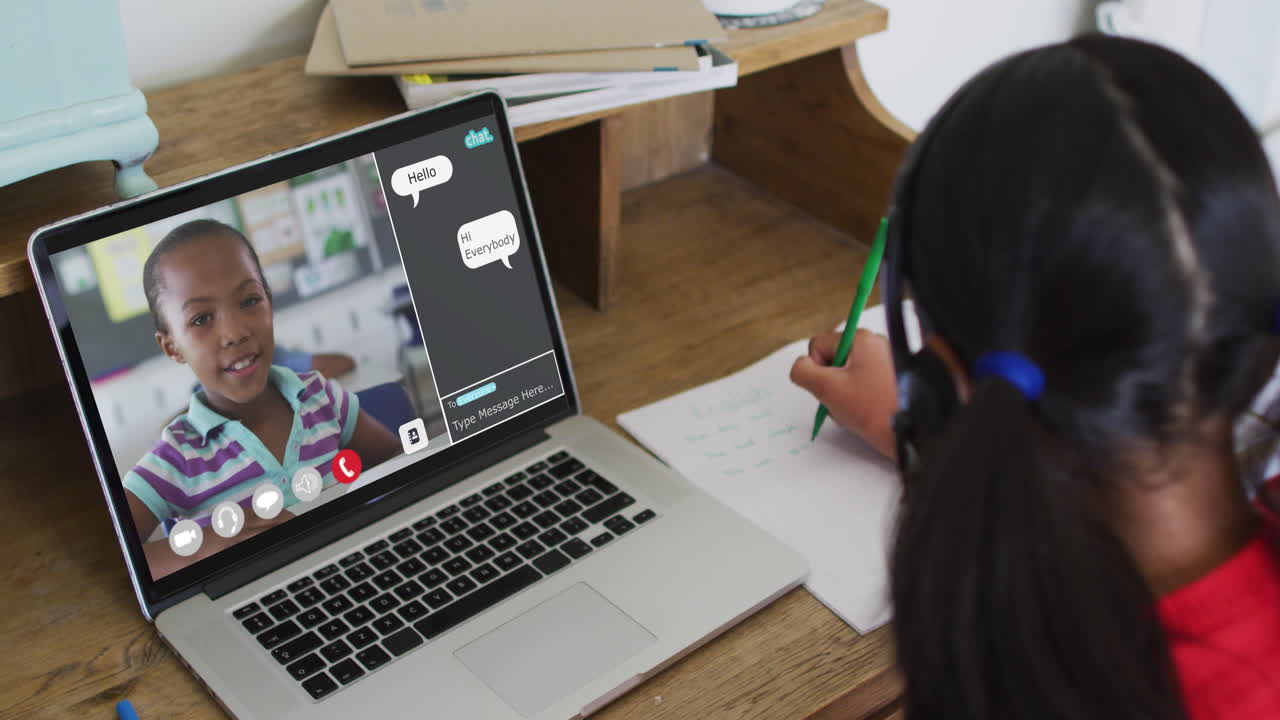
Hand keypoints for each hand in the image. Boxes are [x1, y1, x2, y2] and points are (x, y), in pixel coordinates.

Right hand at [790, 329, 897, 458]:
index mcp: (861, 339)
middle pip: (833, 360)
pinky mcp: (890, 378)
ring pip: (846, 374)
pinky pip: (861, 383)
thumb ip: (803, 372)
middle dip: (831, 383)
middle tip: (845, 400)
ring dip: (843, 393)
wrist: (911, 433)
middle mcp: (875, 344)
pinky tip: (867, 411)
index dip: (817, 369)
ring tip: (858, 408)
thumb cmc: (876, 410)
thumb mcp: (828, 389)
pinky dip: (858, 398)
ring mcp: (884, 361)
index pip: (818, 345)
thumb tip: (800, 366)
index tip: (831, 386)